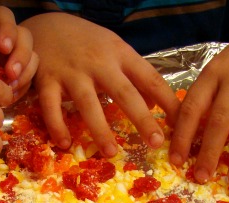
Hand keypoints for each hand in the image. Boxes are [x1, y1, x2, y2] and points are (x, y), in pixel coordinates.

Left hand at [0, 7, 37, 99]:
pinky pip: (26, 79)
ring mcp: (9, 57)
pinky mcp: (13, 76)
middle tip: (10, 75)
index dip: (7, 29)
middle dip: (21, 56)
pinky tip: (9, 98)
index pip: (1, 16)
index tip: (3, 48)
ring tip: (9, 90)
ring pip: (31, 58)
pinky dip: (21, 88)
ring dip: (25, 74)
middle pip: (23, 37)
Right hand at [21, 13, 179, 156]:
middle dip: (141, 118)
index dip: (167, 101)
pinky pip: (51, 106)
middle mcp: (99, 63)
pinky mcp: (47, 80)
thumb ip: (134, 76)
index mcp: (120, 54)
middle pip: (124, 93)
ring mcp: (72, 72)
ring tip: (111, 153)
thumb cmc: (87, 43)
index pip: (150, 79)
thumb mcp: (115, 51)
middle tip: (156, 142)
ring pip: (88, 103)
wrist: (47, 25)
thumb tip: (155, 104)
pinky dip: (57, 125)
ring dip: (100, 129)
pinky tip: (65, 143)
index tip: (181, 124)